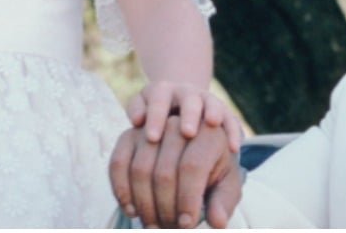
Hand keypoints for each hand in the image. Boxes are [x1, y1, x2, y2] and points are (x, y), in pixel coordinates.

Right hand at [109, 116, 242, 228]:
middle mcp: (177, 123)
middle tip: (170, 229)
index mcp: (209, 133)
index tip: (187, 225)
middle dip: (165, 208)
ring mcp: (150, 127)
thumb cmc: (213, 173)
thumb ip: (224, 202)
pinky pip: (118, 164)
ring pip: (140, 169)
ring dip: (145, 205)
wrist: (192, 154)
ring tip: (155, 226)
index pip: (192, 166)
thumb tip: (218, 222)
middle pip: (164, 171)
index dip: (187, 199)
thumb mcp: (227, 186)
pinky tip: (133, 212)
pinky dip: (122, 192)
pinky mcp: (129, 135)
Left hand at [127, 81, 243, 152]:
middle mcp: (185, 93)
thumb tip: (136, 120)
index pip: (158, 100)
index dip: (156, 117)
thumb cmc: (154, 116)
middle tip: (186, 132)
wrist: (177, 105)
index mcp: (162, 92)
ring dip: (212, 113)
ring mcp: (206, 100)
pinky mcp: (223, 111)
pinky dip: (232, 131)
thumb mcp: (142, 109)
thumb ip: (137, 110)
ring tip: (213, 124)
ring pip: (211, 103)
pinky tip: (234, 147)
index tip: (152, 138)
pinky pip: (230, 118)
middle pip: (188, 99)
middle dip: (188, 115)